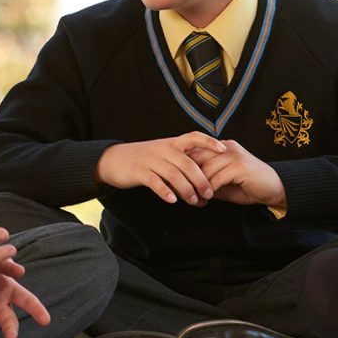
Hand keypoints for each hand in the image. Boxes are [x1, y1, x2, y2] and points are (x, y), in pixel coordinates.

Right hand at [96, 133, 224, 204]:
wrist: (114, 160)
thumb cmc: (144, 159)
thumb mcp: (164, 154)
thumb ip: (182, 162)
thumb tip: (204, 179)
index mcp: (172, 143)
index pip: (194, 137)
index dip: (209, 142)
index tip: (223, 149)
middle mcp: (163, 149)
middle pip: (188, 163)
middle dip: (201, 179)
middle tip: (209, 194)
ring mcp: (151, 160)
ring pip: (174, 174)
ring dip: (186, 189)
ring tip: (193, 201)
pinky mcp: (140, 172)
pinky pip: (155, 182)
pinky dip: (165, 191)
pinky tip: (172, 200)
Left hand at [191, 139, 284, 208]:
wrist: (274, 188)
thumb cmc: (248, 186)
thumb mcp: (223, 182)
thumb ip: (207, 179)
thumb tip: (186, 187)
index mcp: (221, 148)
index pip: (195, 152)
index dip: (185, 169)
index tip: (178, 184)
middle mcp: (226, 147)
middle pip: (197, 159)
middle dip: (188, 178)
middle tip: (184, 194)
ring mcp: (234, 155)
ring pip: (205, 170)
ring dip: (198, 187)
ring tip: (196, 199)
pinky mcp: (240, 166)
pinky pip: (217, 178)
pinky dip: (210, 191)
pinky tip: (208, 199)